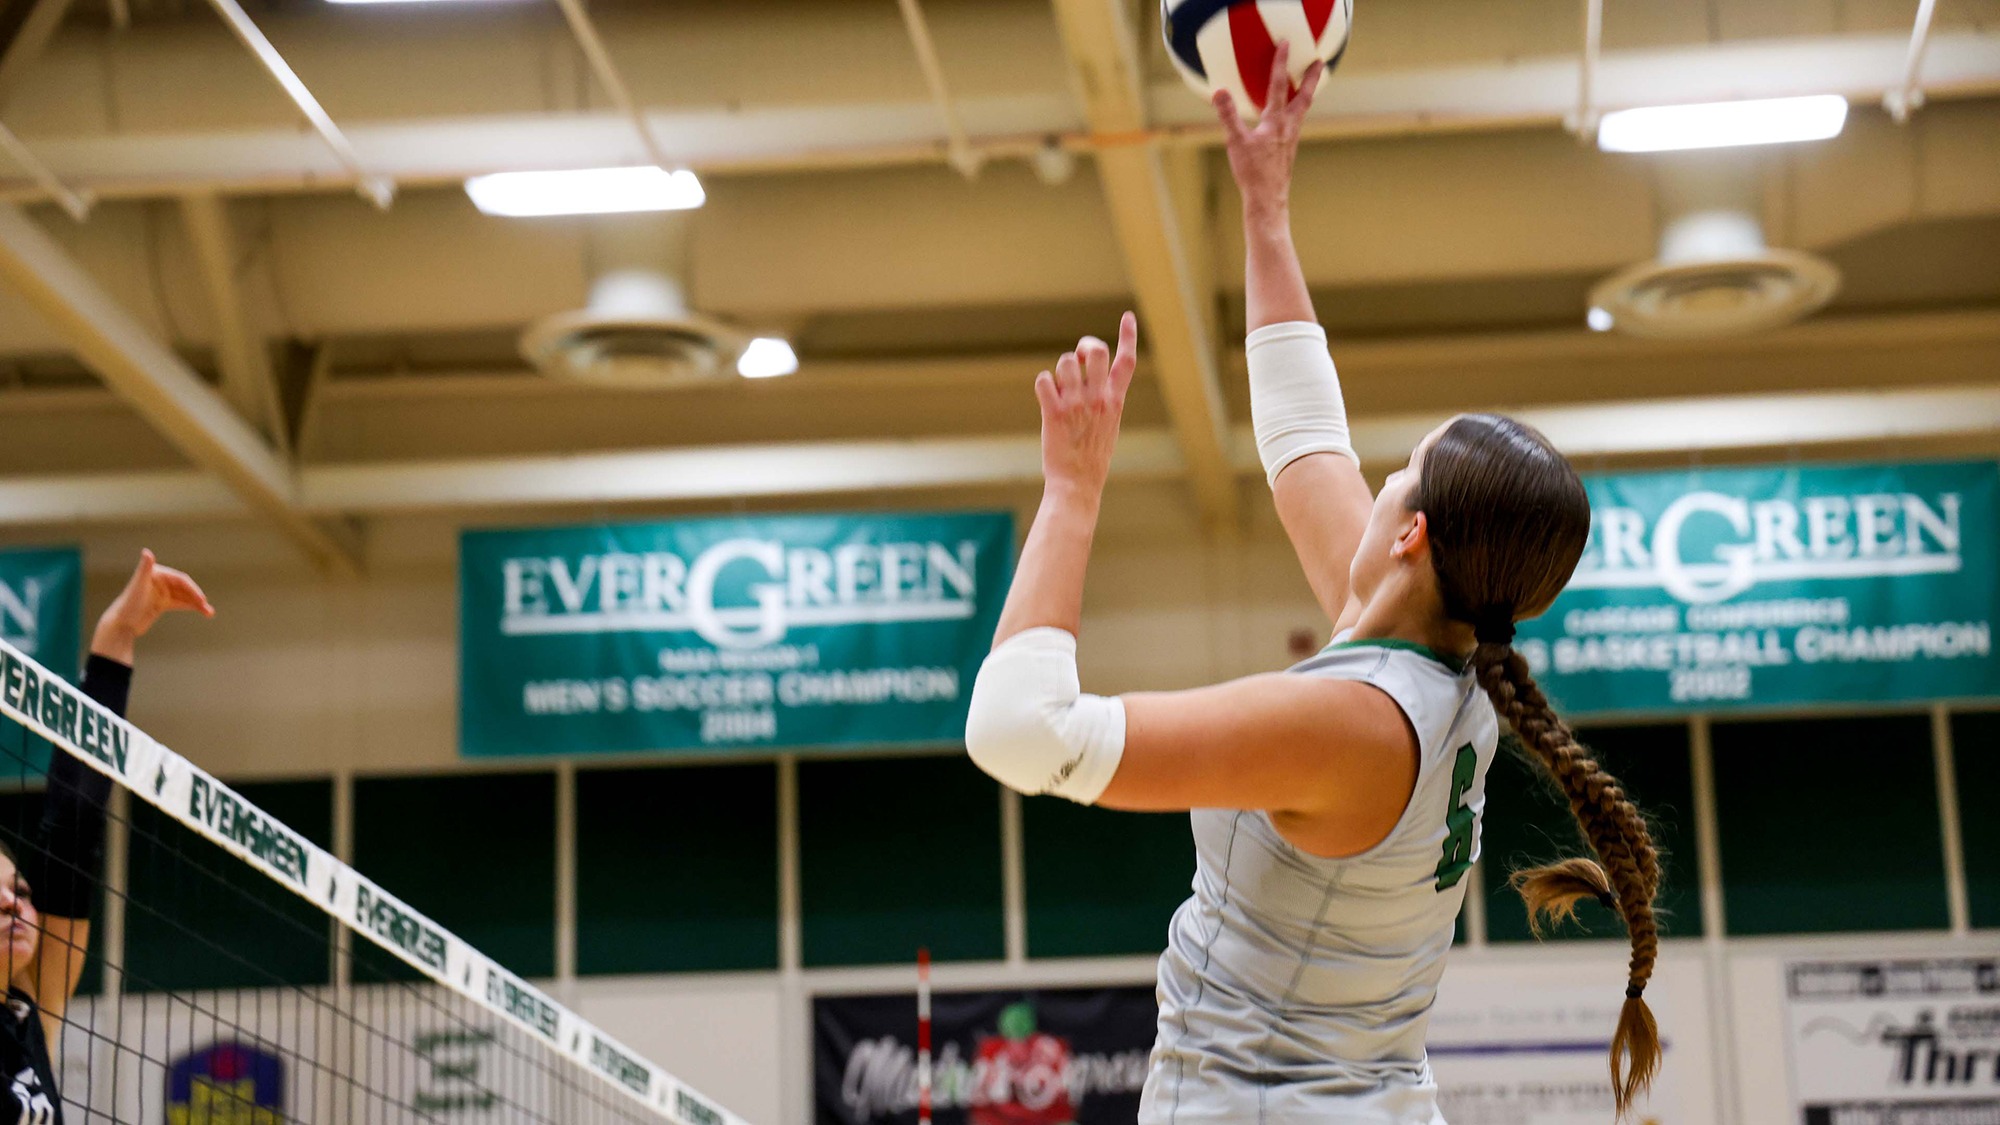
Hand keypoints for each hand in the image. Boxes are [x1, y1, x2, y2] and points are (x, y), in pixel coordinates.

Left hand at [91, 550, 213, 664]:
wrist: (120, 625)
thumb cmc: (127, 604)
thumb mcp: (138, 586)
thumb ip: (144, 568)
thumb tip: (147, 552)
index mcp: (156, 573)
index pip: (180, 580)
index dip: (192, 589)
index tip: (201, 599)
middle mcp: (160, 581)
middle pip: (185, 588)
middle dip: (197, 598)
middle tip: (206, 607)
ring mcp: (161, 592)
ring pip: (185, 597)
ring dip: (197, 604)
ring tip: (209, 613)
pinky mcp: (162, 603)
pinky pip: (181, 603)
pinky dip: (191, 607)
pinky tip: (202, 612)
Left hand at [1035, 312, 1138, 497]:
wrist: (1078, 485)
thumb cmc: (1092, 458)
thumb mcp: (1110, 425)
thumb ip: (1104, 398)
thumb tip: (1085, 373)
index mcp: (1115, 401)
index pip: (1127, 361)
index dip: (1129, 335)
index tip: (1128, 316)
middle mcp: (1099, 399)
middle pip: (1095, 350)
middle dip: (1083, 347)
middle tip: (1077, 361)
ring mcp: (1076, 405)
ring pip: (1064, 362)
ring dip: (1059, 370)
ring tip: (1059, 388)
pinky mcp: (1055, 413)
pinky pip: (1043, 380)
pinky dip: (1043, 384)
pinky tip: (1046, 397)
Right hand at [1214, 42, 1324, 223]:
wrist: (1268, 199)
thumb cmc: (1253, 173)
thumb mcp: (1236, 142)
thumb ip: (1228, 115)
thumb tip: (1219, 92)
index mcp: (1276, 122)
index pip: (1279, 85)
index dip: (1281, 63)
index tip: (1286, 44)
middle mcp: (1289, 127)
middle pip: (1304, 96)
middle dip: (1311, 77)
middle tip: (1319, 61)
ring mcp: (1291, 139)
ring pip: (1301, 110)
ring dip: (1305, 93)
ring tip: (1307, 83)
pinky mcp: (1288, 150)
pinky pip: (1295, 123)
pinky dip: (1295, 111)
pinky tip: (1287, 117)